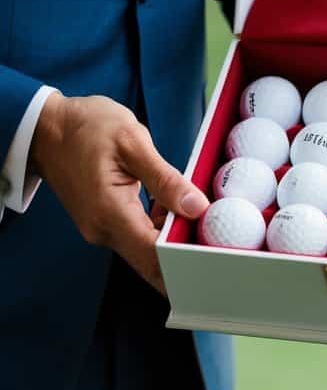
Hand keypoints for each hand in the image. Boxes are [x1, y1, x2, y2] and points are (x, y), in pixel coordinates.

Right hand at [31, 93, 207, 293]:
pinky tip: (172, 206)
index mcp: (110, 212)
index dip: (186, 259)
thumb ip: (165, 179)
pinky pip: (136, 236)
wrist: (47, 128)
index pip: (154, 256)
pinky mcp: (102, 223)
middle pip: (151, 261)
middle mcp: (102, 230)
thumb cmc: (87, 127)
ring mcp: (100, 229)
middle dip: (184, 256)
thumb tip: (197, 206)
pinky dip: (158, 228)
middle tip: (216, 240)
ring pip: (145, 250)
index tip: (214, 252)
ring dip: (172, 238)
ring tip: (199, 216)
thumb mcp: (132, 142)